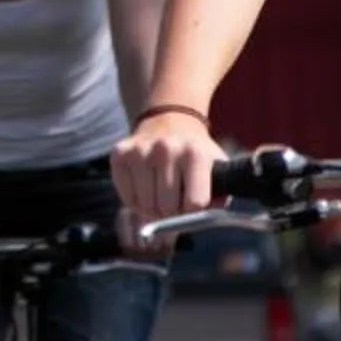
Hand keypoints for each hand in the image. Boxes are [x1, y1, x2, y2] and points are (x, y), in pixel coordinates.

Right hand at [112, 111, 224, 247]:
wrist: (169, 123)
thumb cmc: (194, 155)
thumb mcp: (216, 167)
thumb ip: (221, 193)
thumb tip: (213, 217)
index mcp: (194, 153)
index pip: (194, 204)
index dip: (194, 211)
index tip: (192, 204)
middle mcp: (165, 148)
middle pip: (167, 208)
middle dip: (172, 214)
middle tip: (174, 202)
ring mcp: (140, 150)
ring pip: (146, 206)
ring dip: (153, 209)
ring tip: (159, 194)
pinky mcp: (119, 154)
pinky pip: (127, 198)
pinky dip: (135, 201)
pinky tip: (144, 187)